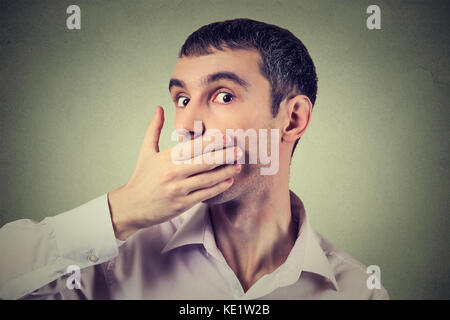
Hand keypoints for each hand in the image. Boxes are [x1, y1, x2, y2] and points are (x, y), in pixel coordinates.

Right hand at [108, 106, 241, 239]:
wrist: (132, 206)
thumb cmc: (141, 177)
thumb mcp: (146, 151)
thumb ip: (154, 129)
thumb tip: (159, 108)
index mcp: (167, 158)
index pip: (193, 146)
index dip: (212, 141)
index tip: (226, 136)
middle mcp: (174, 173)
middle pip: (205, 162)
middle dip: (225, 155)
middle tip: (239, 149)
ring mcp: (179, 190)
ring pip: (209, 179)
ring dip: (226, 171)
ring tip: (238, 165)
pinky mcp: (183, 204)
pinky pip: (205, 194)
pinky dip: (219, 187)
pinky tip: (228, 180)